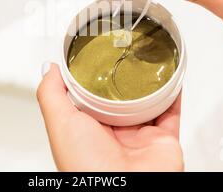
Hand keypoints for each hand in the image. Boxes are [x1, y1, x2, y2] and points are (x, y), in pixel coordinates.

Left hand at [37, 63, 182, 171]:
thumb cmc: (85, 167)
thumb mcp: (60, 123)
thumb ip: (52, 94)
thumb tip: (48, 69)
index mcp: (88, 130)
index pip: (91, 98)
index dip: (93, 78)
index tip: (95, 57)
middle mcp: (114, 134)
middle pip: (121, 100)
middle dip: (123, 80)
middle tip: (124, 56)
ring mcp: (139, 137)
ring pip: (148, 104)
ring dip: (149, 85)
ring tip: (147, 63)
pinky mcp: (162, 141)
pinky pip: (171, 114)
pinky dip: (174, 96)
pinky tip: (171, 79)